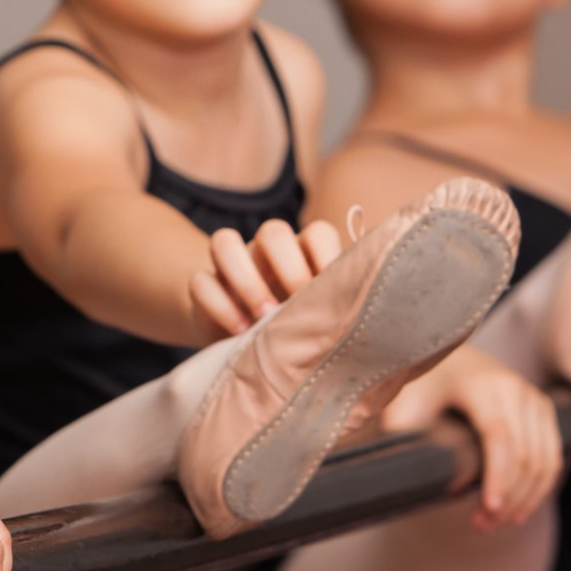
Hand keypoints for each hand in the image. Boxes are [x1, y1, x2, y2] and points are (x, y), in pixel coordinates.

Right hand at [191, 218, 345, 336]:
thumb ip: (335, 307)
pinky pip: (200, 281)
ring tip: (263, 317)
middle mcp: (265, 252)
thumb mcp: (317, 315)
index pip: (318, 233)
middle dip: (287, 268)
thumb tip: (370, 318)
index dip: (326, 257)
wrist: (242, 339)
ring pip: (224, 242)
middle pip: (272, 231)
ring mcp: (231, 265)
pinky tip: (239, 332)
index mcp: (302, 253)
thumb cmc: (293, 327)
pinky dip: (219, 305)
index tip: (336, 292)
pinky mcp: (203, 285)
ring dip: (245, 279)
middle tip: (297, 305)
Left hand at [383, 347, 560, 529]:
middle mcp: (515, 389)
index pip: (499, 437)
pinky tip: (517, 510)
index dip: (498, 476)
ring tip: (496, 524)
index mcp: (481, 385)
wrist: (447, 357)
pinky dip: (539, 488)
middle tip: (482, 526)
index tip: (489, 509)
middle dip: (508, 496)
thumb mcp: (405, 402)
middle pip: (525, 453)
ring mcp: (534, 399)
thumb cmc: (422, 383)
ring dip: (526, 498)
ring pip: (545, 459)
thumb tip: (402, 471)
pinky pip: (551, 456)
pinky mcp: (542, 411)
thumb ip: (403, 432)